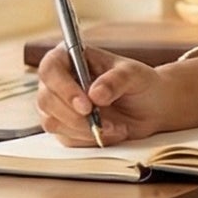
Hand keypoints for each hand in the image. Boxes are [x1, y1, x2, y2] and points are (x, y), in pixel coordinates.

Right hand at [35, 43, 175, 145]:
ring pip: (52, 122)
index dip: (63, 88)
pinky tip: (110, 132)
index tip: (86, 105)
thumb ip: (116, 80)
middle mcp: (59, 80)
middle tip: (101, 122)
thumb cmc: (141, 83)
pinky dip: (89, 139)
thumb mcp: (134, 75)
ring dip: (83, 130)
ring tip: (114, 127)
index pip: (50, 69)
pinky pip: (66, 139)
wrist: (151, 108)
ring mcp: (58, 105)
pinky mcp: (65, 127)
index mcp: (71, 57)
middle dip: (73, 116)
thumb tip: (95, 94)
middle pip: (46, 99)